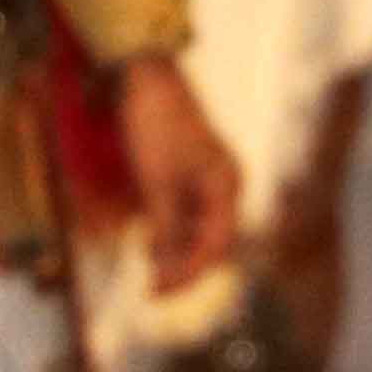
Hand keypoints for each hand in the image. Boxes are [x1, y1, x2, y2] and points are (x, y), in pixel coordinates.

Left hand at [116, 56, 243, 289]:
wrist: (145, 79)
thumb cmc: (155, 127)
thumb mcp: (157, 184)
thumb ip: (166, 227)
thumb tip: (167, 267)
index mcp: (226, 186)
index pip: (216, 246)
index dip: (189, 273)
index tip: (160, 292)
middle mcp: (224, 185)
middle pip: (210, 241)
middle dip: (183, 266)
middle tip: (151, 289)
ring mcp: (207, 179)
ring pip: (196, 229)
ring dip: (174, 251)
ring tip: (148, 267)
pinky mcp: (189, 173)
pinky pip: (185, 213)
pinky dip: (169, 231)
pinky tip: (150, 242)